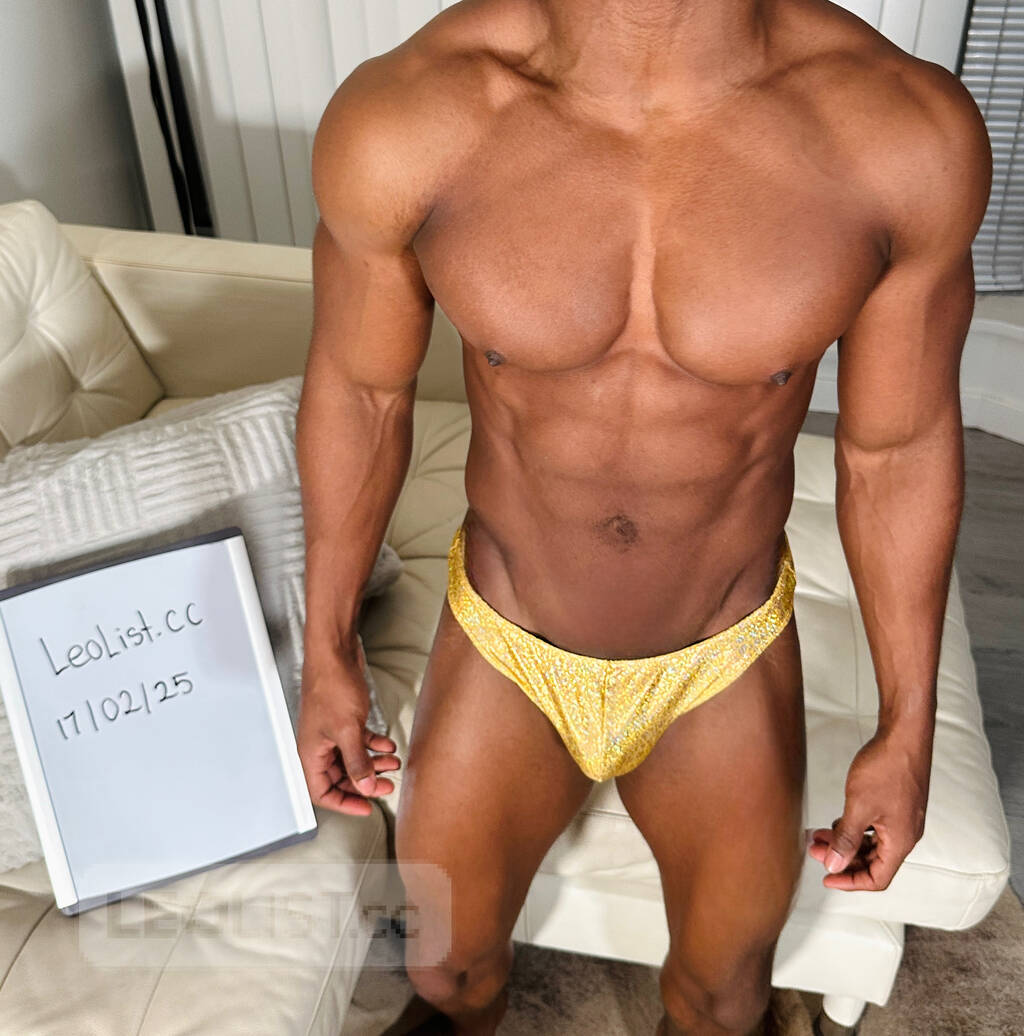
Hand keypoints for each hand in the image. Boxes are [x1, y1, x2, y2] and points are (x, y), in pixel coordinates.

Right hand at [297, 637, 400, 815]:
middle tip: (387, 786)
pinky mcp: (344, 718)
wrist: (335, 653)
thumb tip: (366, 787)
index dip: (344, 803)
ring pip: (353, 757)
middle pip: (341, 777)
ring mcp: (332, 731)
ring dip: (374, 763)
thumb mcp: (348, 730)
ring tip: (393, 763)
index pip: (322, 792)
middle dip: (365, 782)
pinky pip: (360, 740)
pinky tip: (388, 744)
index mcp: (311, 753)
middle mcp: (320, 745)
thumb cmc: (331, 685)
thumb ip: (357, 762)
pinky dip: (374, 744)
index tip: (366, 807)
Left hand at [807, 724, 930, 890]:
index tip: (827, 877)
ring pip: (872, 843)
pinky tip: (837, 821)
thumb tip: (835, 865)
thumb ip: (846, 838)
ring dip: (846, 842)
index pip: (877, 878)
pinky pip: (875, 827)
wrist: (904, 735)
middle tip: (815, 850)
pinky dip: (854, 828)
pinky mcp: (897, 804)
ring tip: (819, 835)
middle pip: (873, 861)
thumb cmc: (887, 767)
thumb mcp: (859, 807)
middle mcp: (905, 834)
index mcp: (901, 842)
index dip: (850, 881)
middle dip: (843, 858)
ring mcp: (902, 818)